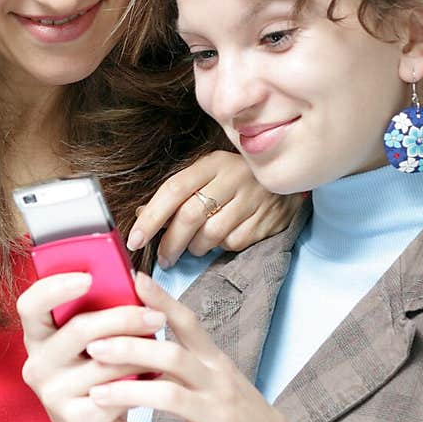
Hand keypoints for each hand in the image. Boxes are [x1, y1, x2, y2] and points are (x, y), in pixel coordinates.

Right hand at [16, 271, 164, 421]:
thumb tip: (137, 281)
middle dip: (123, 318)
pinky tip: (156, 378)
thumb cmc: (99, 383)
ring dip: (142, 352)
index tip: (88, 277)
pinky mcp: (75, 418)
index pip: (30, 304)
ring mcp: (52, 393)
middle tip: (157, 316)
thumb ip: (102, 317)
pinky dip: (142, 381)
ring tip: (164, 349)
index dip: (54, 287)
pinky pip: (116, 390)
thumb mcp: (93, 349)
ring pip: (105, 361)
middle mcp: (37, 363)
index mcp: (38, 338)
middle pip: (79, 328)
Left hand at [84, 273, 330, 421]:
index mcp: (218, 364)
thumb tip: (150, 341)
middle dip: (129, 347)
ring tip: (94, 394)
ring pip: (168, 394)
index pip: (189, 323)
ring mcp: (218, 417)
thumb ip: (192, 364)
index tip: (133, 279)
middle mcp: (219, 384)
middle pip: (172, 354)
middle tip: (93, 345)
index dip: (161, 300)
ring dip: (127, 392)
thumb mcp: (226, 385)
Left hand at [126, 150, 300, 267]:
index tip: (135, 239)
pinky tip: (222, 240)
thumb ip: (177, 194)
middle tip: (163, 258)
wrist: (288, 176)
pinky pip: (233, 243)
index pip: (174, 190)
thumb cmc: (236, 178)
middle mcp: (233, 177)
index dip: (151, 217)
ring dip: (195, 248)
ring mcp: (253, 199)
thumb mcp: (207, 175)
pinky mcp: (268, 220)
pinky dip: (221, 248)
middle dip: (170, 243)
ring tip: (192, 248)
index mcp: (213, 163)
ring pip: (211, 235)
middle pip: (191, 216)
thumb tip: (140, 216)